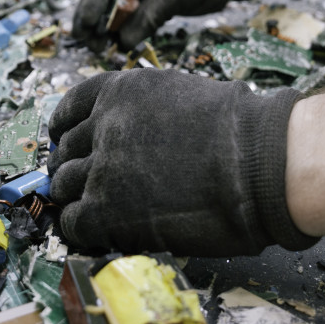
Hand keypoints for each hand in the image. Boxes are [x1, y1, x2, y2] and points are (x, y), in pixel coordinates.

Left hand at [47, 69, 316, 256]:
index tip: (62, 139)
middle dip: (71, 166)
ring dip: (74, 198)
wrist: (261, 163)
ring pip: (64, 186)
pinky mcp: (106, 210)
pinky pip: (73, 223)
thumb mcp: (182, 95)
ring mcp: (102, 166)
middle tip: (80, 183)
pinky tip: (96, 233)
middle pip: (66, 150)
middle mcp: (104, 123)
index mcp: (121, 90)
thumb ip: (147, 110)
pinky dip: (78, 229)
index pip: (72, 106)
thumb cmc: (242, 131)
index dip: (65, 127)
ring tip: (89, 210)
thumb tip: (136, 131)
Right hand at [73, 0, 268, 48]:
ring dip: (104, 25)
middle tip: (87, 43)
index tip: (84, 26)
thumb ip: (150, 16)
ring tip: (99, 49)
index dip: (93, 1)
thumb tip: (120, 42)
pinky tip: (114, 45)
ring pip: (111, 2)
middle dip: (92, 16)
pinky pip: (126, 11)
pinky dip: (120, 28)